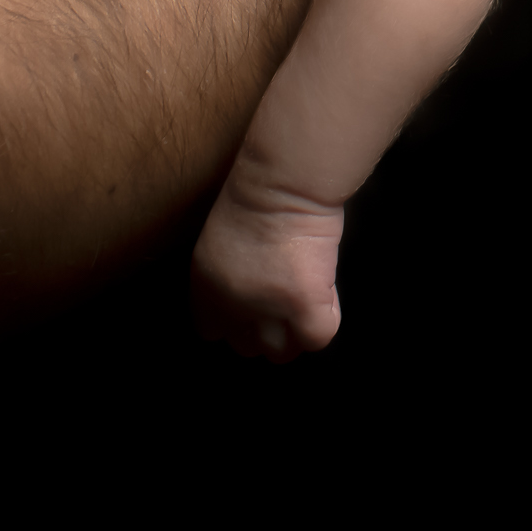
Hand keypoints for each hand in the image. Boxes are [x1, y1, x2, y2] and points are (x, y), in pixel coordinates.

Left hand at [191, 169, 345, 361]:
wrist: (286, 177)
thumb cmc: (260, 191)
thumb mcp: (223, 238)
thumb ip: (230, 275)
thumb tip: (253, 297)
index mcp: (205, 287)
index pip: (212, 332)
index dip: (236, 321)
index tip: (253, 307)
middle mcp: (230, 306)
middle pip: (247, 347)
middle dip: (266, 328)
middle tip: (284, 299)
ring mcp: (266, 309)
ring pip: (281, 352)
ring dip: (295, 331)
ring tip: (307, 300)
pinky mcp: (303, 304)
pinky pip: (317, 336)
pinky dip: (326, 319)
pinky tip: (326, 294)